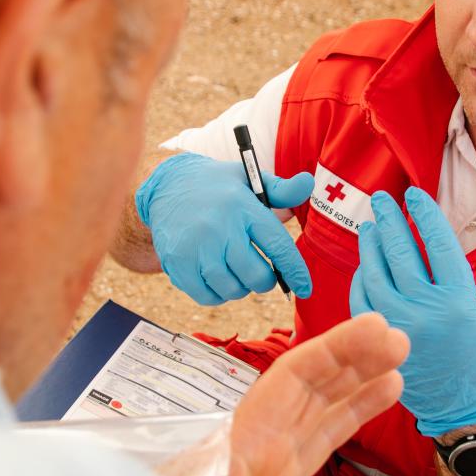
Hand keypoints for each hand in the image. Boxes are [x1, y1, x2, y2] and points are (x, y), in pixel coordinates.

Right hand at [135, 152, 314, 303]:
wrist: (167, 186)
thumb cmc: (218, 187)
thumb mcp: (249, 179)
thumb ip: (281, 190)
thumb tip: (309, 183)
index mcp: (243, 206)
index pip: (278, 246)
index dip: (295, 272)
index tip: (305, 289)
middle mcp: (220, 227)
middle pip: (256, 276)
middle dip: (265, 281)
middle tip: (260, 272)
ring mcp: (196, 247)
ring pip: (232, 289)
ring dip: (240, 288)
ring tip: (236, 271)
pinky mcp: (178, 263)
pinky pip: (207, 296)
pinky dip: (218, 295)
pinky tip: (217, 278)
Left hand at [204, 313, 408, 475]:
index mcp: (240, 439)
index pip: (294, 378)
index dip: (338, 348)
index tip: (376, 329)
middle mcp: (256, 453)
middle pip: (312, 395)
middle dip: (354, 364)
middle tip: (401, 341)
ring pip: (319, 434)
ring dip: (356, 405)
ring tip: (396, 380)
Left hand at [349, 187, 475, 436]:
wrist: (468, 413)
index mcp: (459, 302)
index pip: (437, 244)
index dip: (425, 215)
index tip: (416, 195)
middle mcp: (424, 312)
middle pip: (400, 253)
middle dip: (390, 220)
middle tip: (383, 200)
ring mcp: (397, 328)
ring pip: (375, 275)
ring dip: (370, 246)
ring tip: (371, 226)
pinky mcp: (380, 345)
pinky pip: (362, 304)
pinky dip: (361, 280)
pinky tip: (366, 265)